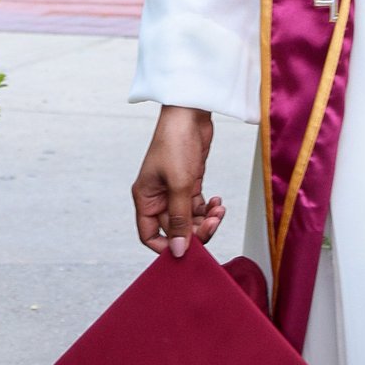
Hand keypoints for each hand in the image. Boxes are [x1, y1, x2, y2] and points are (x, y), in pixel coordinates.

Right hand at [133, 106, 224, 254]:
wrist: (190, 114)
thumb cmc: (176, 143)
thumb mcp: (179, 185)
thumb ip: (179, 220)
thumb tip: (179, 251)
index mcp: (145, 199)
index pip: (149, 235)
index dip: (167, 246)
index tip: (187, 250)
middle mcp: (157, 198)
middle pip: (174, 229)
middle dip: (195, 230)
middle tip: (214, 223)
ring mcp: (174, 191)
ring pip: (189, 219)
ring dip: (206, 219)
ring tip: (219, 210)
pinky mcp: (189, 183)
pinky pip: (198, 207)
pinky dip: (209, 209)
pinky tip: (218, 202)